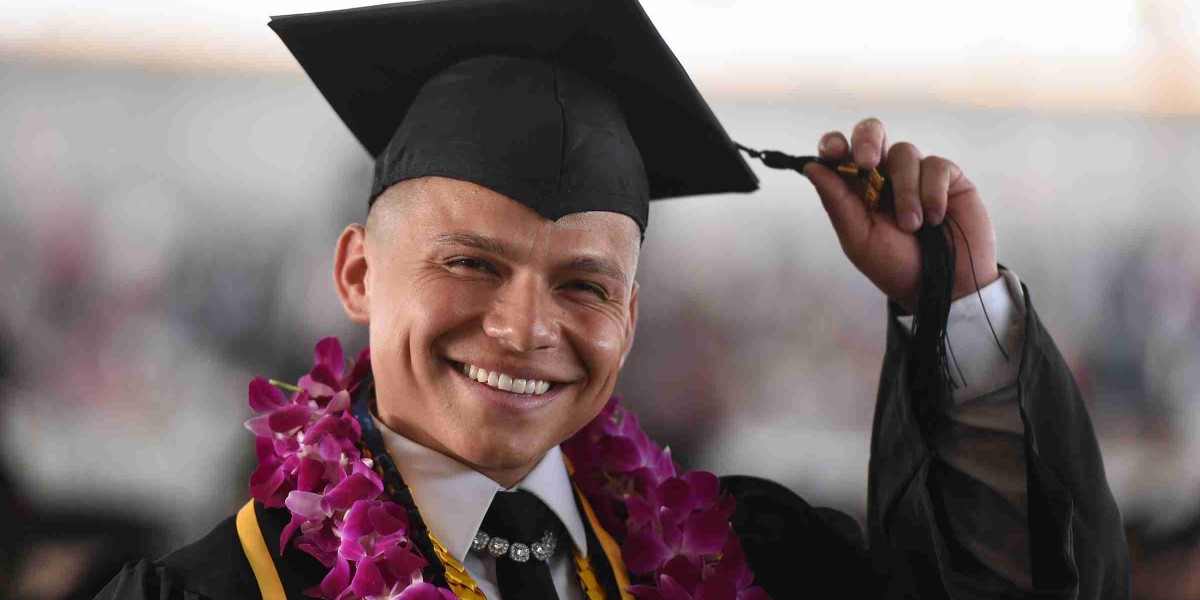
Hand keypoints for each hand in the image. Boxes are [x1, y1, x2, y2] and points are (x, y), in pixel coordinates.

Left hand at [802, 117, 999, 312]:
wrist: (944, 286)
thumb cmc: (897, 265)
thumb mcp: (859, 239)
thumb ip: (837, 203)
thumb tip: (811, 167)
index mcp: (856, 187)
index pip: (839, 153)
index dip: (833, 144)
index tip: (831, 152)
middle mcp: (884, 174)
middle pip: (871, 132)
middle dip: (866, 140)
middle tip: (867, 162)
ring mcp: (916, 173)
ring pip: (903, 152)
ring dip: (905, 191)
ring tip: (912, 225)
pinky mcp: (948, 176)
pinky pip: (935, 165)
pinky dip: (932, 193)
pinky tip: (936, 218)